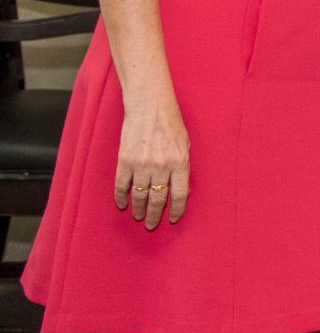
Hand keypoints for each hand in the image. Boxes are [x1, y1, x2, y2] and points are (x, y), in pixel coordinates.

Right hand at [113, 96, 189, 228]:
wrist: (150, 107)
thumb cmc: (171, 124)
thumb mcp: (185, 145)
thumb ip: (183, 167)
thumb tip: (183, 190)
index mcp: (180, 162)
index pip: (180, 195)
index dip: (176, 210)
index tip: (172, 219)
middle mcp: (161, 166)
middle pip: (158, 199)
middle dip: (155, 215)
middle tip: (151, 225)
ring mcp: (142, 164)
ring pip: (139, 196)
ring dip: (138, 209)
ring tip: (138, 217)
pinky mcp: (125, 160)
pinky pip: (122, 185)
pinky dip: (121, 197)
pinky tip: (122, 204)